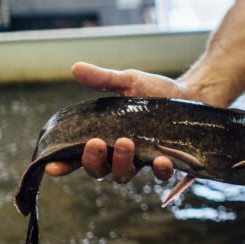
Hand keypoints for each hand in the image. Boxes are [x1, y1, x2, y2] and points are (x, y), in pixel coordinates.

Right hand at [45, 62, 188, 181]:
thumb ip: (103, 79)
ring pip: (124, 174)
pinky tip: (161, 159)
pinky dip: (159, 170)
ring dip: (122, 163)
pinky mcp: (167, 162)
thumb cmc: (155, 92)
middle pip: (99, 170)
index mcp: (105, 136)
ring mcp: (143, 160)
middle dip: (94, 160)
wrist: (190, 95)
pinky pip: (160, 175)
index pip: (78, 155)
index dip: (64, 164)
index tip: (54, 166)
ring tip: (127, 143)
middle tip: (98, 143)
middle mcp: (120, 153)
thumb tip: (76, 68)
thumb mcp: (129, 82)